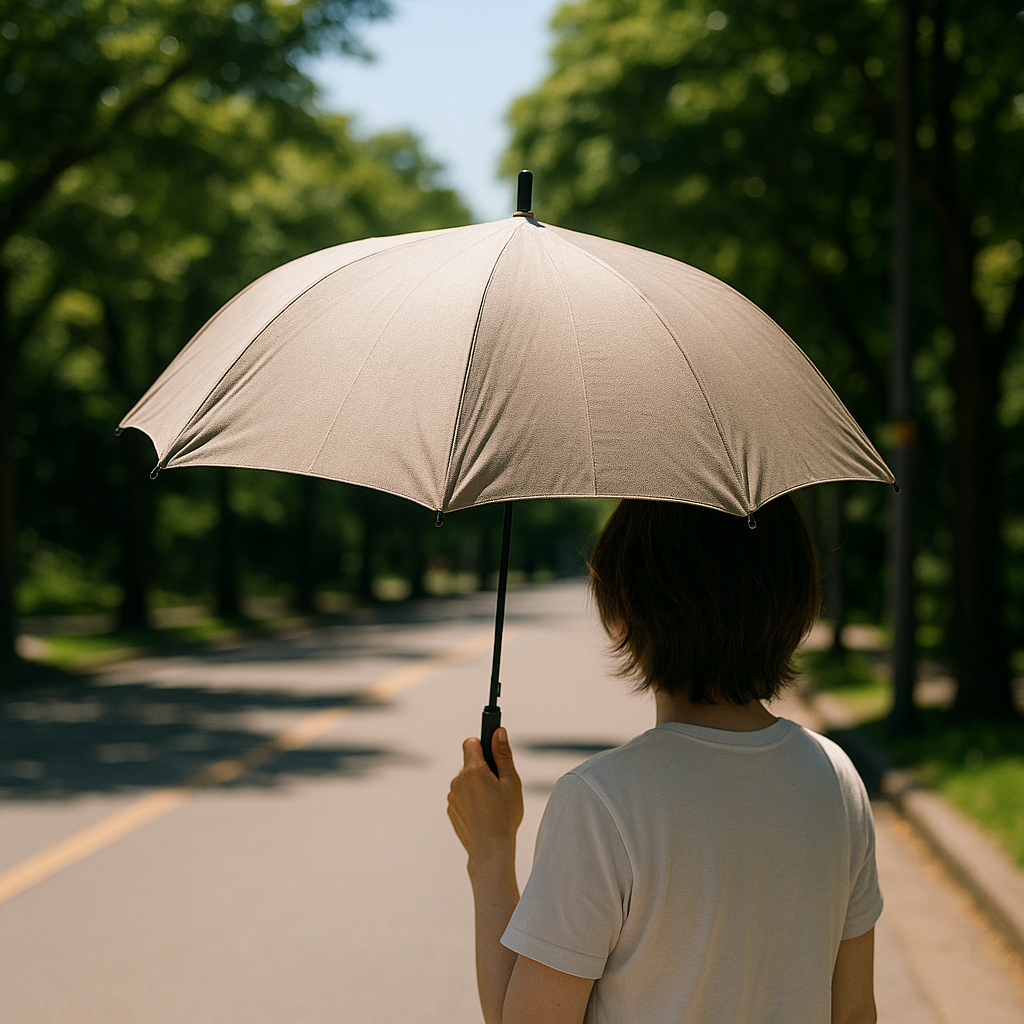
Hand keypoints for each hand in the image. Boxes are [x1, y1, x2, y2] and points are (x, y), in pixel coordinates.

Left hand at [447, 727, 523, 862]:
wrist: (490, 849)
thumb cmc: (504, 815)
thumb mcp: (511, 782)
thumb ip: (503, 754)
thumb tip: (498, 731)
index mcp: (473, 770)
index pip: (471, 743)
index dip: (483, 745)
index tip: (493, 753)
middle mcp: (458, 780)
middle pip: (470, 763)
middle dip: (483, 769)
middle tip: (499, 786)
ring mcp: (452, 796)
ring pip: (466, 780)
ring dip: (477, 785)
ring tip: (492, 803)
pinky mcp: (451, 809)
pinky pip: (462, 796)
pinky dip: (471, 799)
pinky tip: (484, 813)